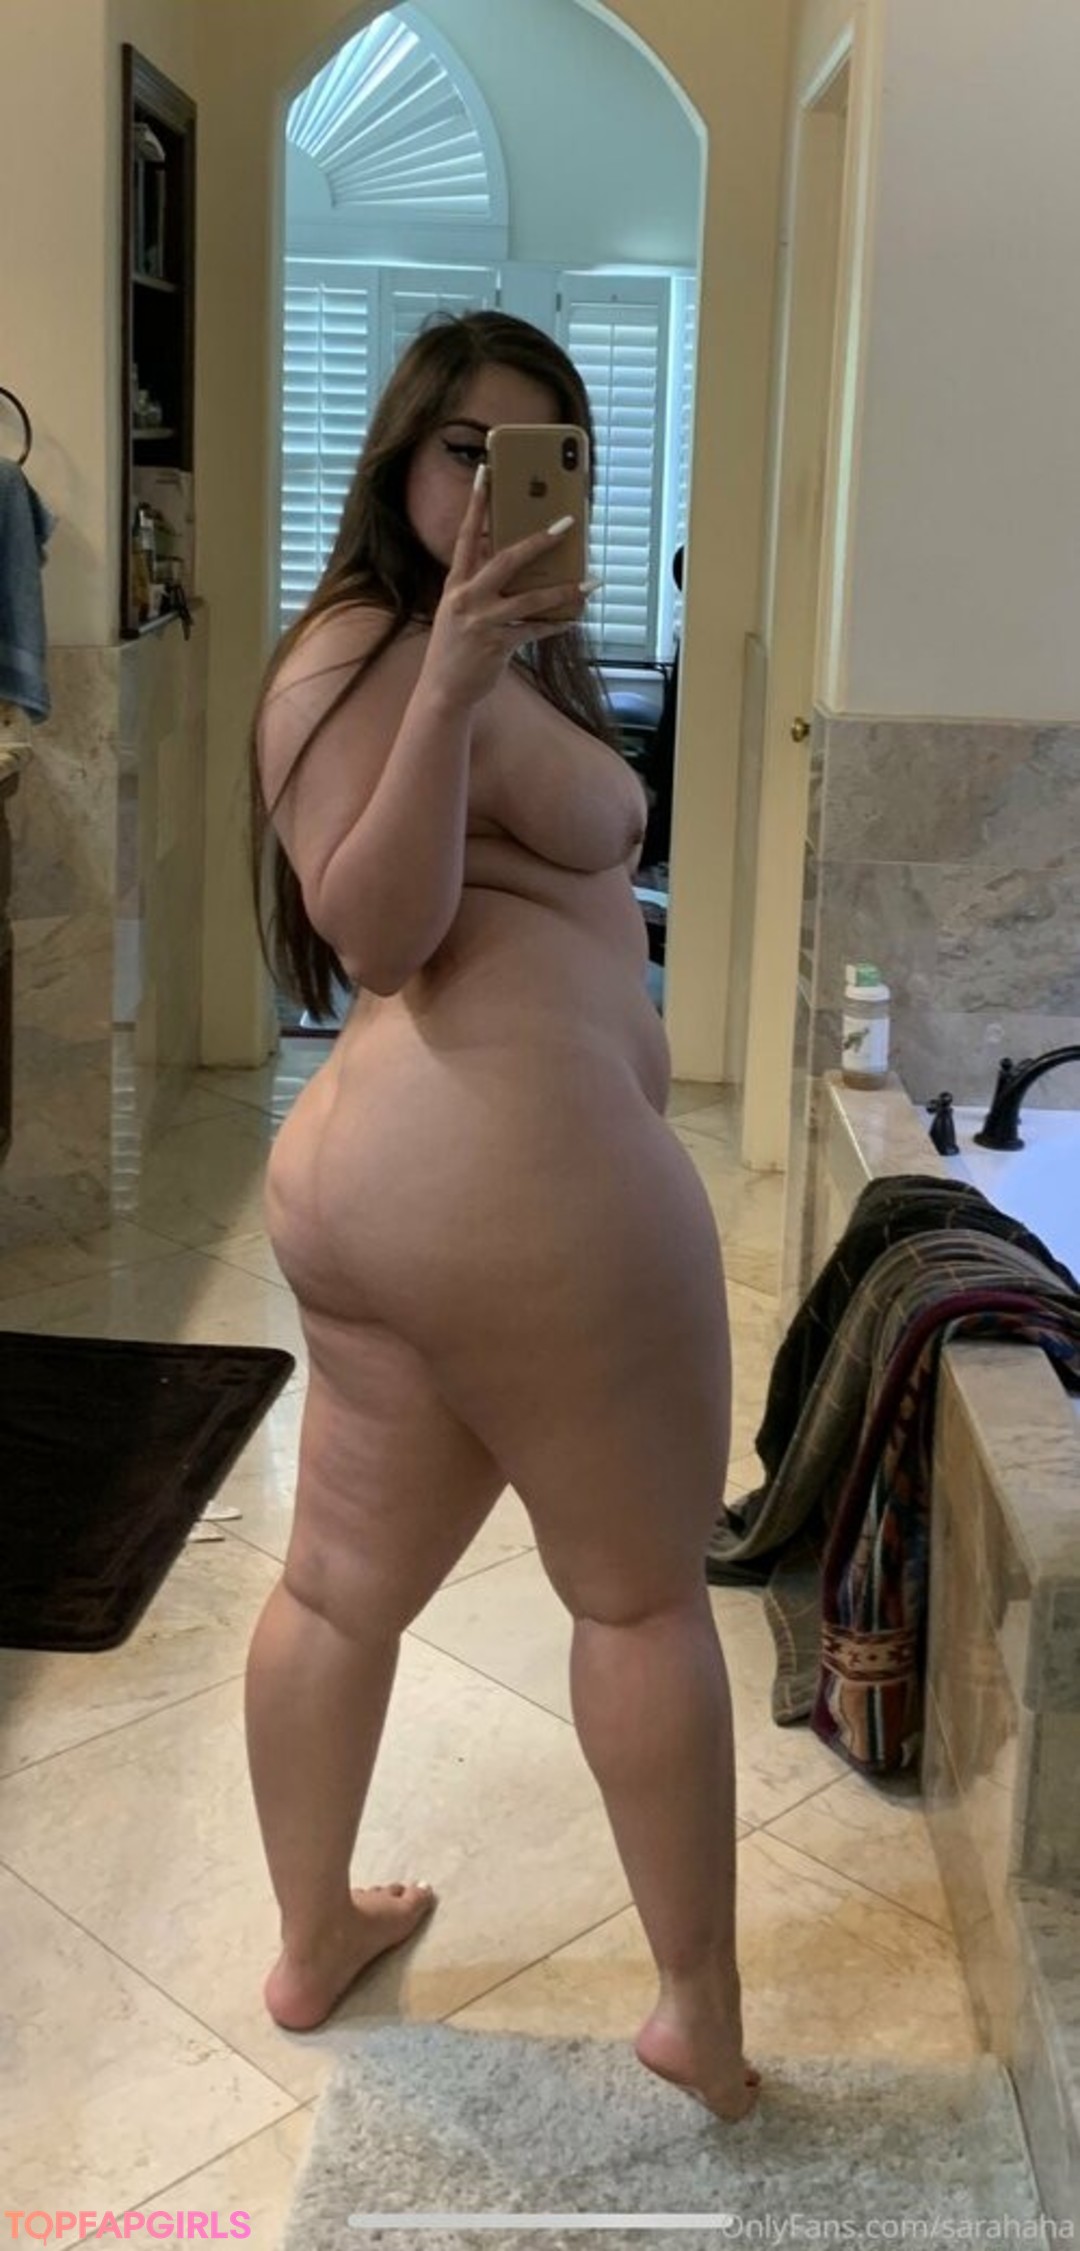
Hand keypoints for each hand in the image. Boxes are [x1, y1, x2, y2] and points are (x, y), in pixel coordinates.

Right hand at [421, 466, 584, 709]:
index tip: (486, 472)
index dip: (476, 503)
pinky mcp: (497, 645)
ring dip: (564, 590)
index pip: (466, 535)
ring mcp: (481, 622)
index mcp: (456, 585)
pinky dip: (558, 623)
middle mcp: (466, 599)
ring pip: (530, 598)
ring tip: (590, 583)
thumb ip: (481, 587)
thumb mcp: (460, 612)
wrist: (442, 691)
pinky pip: (535, 629)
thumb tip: (519, 567)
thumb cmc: (455, 649)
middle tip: (566, 524)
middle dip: (539, 541)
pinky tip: (575, 616)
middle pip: (506, 560)